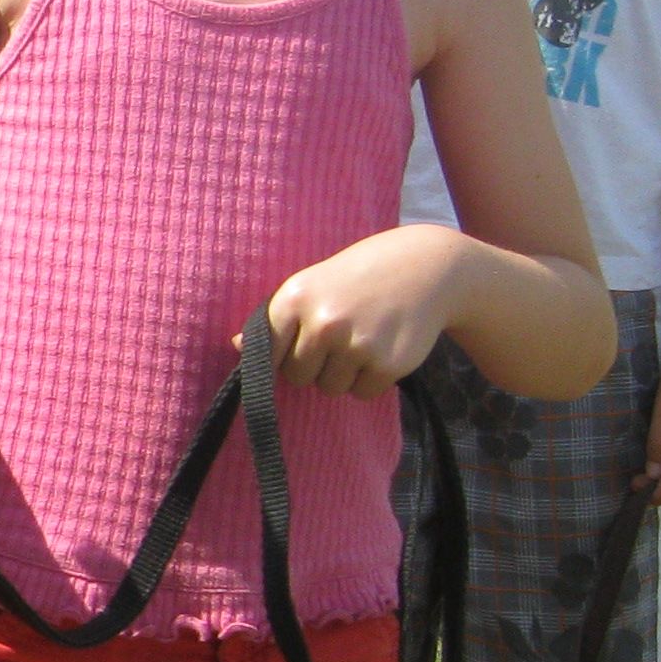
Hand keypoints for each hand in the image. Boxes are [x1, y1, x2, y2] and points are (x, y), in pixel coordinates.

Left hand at [270, 226, 459, 398]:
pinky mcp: (386, 364)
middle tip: (338, 339)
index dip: (282, 355)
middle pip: (297, 377)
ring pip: (330, 388)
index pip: (266, 355)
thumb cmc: (358, 278)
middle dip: (315, 366)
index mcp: (294, 299)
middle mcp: (322, 321)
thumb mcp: (311, 285)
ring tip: (362, 340)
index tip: (297, 344)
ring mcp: (356, 344)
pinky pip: (362, 393)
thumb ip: (276, 319)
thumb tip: (234, 346)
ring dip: (343, 374)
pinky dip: (370, 380)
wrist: (426, 267)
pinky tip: (382, 349)